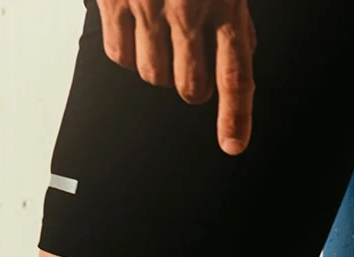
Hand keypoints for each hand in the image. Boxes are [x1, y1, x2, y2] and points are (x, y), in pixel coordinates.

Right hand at [99, 0, 255, 154]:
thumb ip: (234, 20)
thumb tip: (241, 57)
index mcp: (225, 4)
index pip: (234, 75)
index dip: (235, 116)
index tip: (232, 144)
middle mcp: (186, 8)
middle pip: (190, 86)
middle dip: (193, 86)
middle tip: (190, 61)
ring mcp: (146, 5)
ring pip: (153, 75)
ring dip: (159, 66)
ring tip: (160, 33)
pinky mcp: (112, 1)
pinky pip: (119, 54)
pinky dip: (127, 50)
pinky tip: (136, 27)